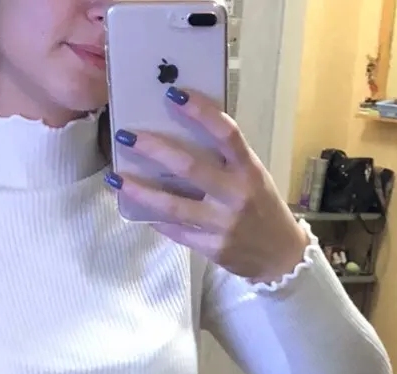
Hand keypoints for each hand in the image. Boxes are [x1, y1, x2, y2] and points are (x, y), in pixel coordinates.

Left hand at [106, 87, 308, 283]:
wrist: (280, 257)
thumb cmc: (262, 207)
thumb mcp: (253, 177)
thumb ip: (225, 161)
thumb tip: (180, 135)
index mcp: (249, 170)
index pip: (226, 134)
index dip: (201, 112)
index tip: (174, 94)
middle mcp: (237, 195)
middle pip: (190, 167)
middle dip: (154, 150)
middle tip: (125, 136)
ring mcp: (223, 224)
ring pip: (174, 205)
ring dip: (140, 191)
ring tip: (116, 178)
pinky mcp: (212, 248)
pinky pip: (176, 231)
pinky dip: (155, 219)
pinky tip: (136, 208)